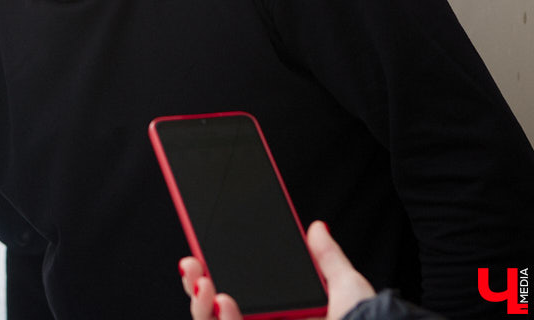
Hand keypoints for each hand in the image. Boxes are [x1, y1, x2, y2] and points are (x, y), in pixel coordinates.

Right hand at [179, 221, 376, 319]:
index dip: (213, 270)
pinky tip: (223, 303)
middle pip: (213, 307)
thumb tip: (317, 228)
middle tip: (192, 263)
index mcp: (279, 313)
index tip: (201, 250)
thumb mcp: (346, 288)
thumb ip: (328, 258)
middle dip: (194, 283)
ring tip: (205, 282)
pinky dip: (219, 319)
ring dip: (199, 303)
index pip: (235, 289)